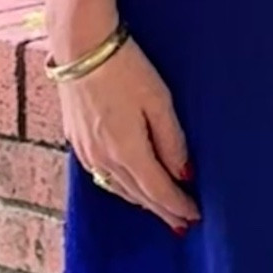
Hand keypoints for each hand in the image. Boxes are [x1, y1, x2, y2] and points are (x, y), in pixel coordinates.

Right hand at [57, 36, 200, 233]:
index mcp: (127, 151)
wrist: (82, 48)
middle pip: (138, 195)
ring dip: (141, 202)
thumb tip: (184, 175)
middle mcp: (103, 158)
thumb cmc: (127, 70)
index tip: (196, 217)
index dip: (177, 206)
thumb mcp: (159, 101)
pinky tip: (130, 187)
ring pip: (118, 188)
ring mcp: (86, 151)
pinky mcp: (77, 141)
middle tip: (183, 224)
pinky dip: (122, 187)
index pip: (158, 190)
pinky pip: (103, 176)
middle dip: (162, 210)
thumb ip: (172, 141)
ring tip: (160, 211)